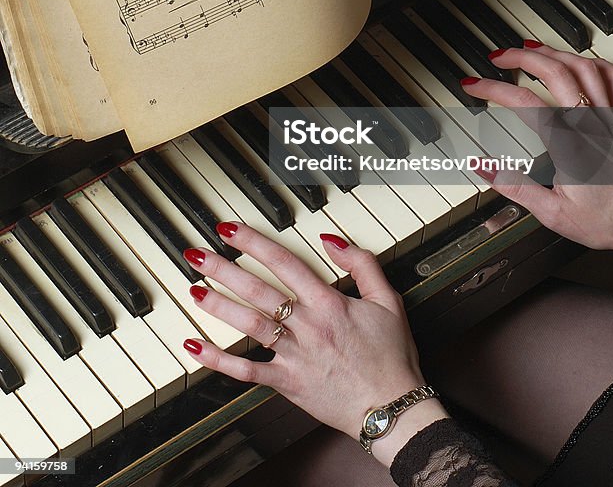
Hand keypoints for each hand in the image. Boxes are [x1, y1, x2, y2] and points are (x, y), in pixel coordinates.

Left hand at [183, 224, 447, 463]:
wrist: (393, 410)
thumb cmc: (391, 357)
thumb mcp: (388, 300)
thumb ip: (362, 264)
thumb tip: (332, 240)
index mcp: (329, 303)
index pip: (284, 263)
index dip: (254, 243)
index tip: (231, 230)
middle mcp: (307, 326)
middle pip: (258, 291)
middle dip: (224, 269)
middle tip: (198, 254)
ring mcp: (294, 356)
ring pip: (249, 325)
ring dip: (218, 306)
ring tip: (193, 289)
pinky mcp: (287, 383)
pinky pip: (247, 372)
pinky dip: (219, 360)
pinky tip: (197, 347)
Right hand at [462, 43, 612, 260]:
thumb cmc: (607, 221)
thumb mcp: (552, 212)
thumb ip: (514, 186)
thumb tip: (482, 166)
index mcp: (569, 144)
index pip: (524, 103)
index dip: (493, 89)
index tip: (474, 85)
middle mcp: (591, 124)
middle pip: (555, 72)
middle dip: (521, 56)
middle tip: (498, 57)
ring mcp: (610, 118)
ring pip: (584, 67)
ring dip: (554, 52)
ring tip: (531, 48)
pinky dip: (594, 63)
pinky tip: (579, 61)